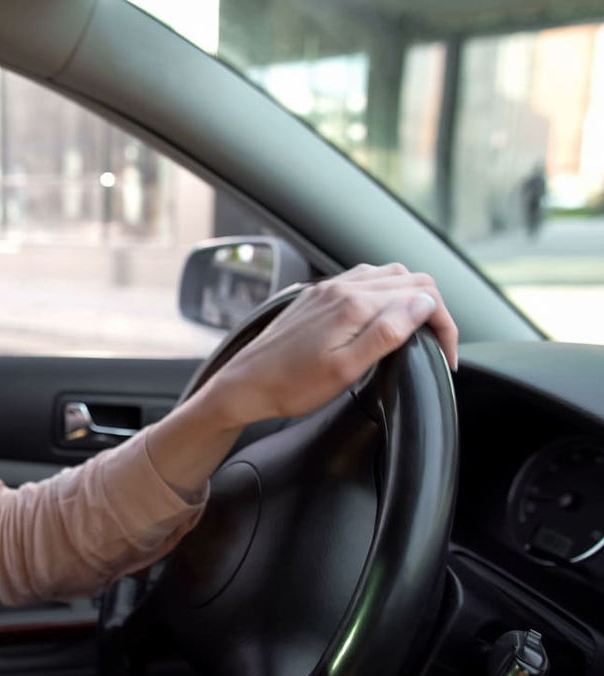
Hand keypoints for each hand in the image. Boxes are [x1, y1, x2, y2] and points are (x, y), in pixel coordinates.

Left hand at [195, 263, 459, 429]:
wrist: (244, 385)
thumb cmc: (291, 386)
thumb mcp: (346, 369)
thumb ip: (387, 332)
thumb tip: (423, 304)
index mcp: (353, 304)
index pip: (422, 296)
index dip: (445, 326)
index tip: (446, 357)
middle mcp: (341, 288)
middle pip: (410, 279)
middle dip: (434, 308)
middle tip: (438, 344)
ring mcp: (327, 289)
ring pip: (388, 275)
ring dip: (411, 296)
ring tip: (417, 329)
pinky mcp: (316, 297)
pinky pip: (362, 280)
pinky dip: (385, 292)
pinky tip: (382, 316)